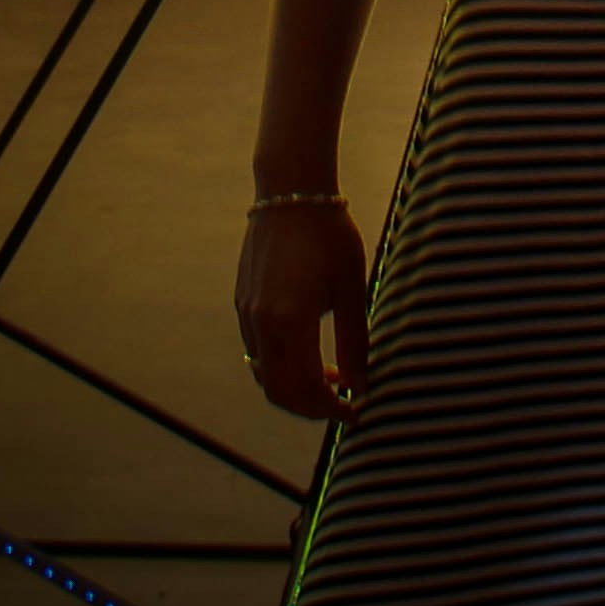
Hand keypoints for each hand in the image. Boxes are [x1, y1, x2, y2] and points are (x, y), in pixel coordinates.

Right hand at [235, 196, 370, 424]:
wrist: (291, 192)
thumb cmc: (329, 236)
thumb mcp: (352, 289)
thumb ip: (355, 342)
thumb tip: (362, 386)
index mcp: (290, 322)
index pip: (305, 390)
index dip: (330, 410)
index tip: (355, 412)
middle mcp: (261, 324)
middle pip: (279, 392)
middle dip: (311, 407)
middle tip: (342, 404)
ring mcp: (246, 314)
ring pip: (264, 374)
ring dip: (295, 387)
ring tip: (330, 377)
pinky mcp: (242, 303)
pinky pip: (257, 351)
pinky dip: (280, 365)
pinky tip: (308, 352)